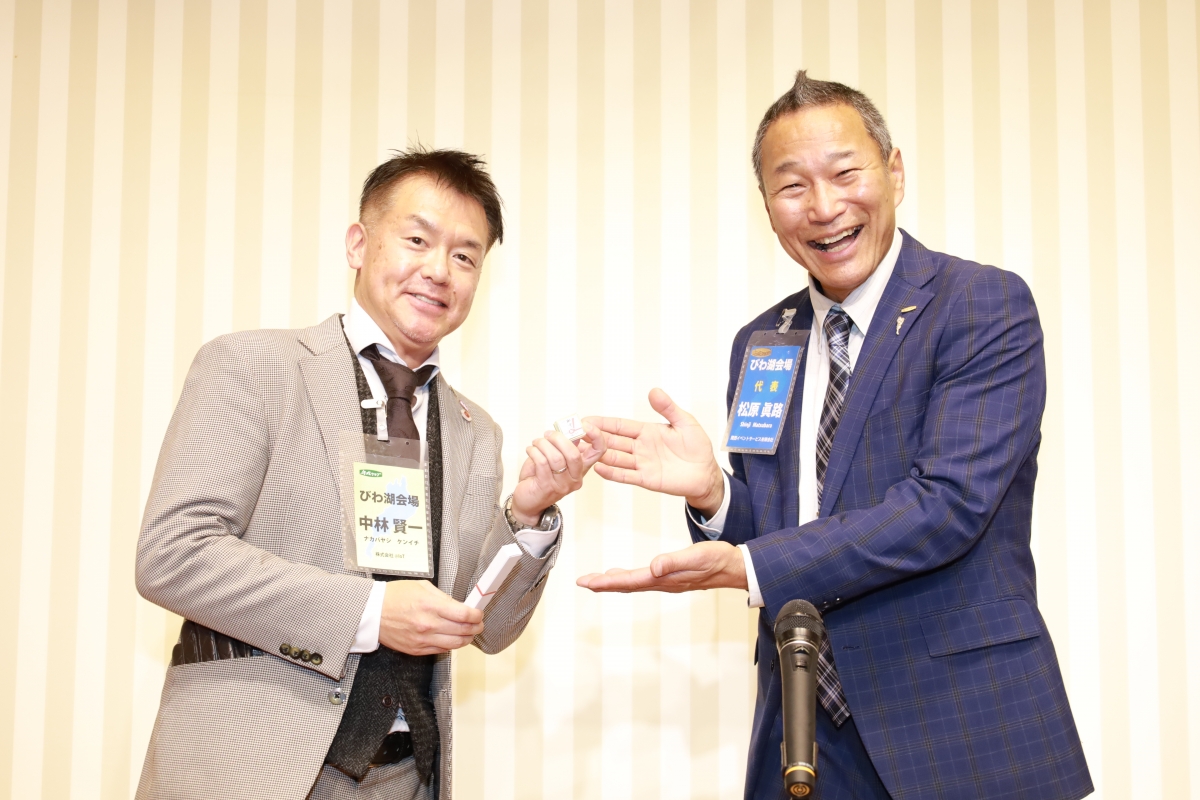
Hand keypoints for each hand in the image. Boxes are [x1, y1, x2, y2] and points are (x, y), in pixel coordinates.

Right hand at [379, 580, 484, 655]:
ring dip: (467, 639)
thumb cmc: (393, 597)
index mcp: (430, 606)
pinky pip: (441, 650)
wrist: (371, 613)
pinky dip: (451, 645)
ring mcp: (423, 640)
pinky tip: (453, 638)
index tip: (479, 613)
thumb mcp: (421, 587)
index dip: (476, 615)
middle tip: (478, 623)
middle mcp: (428, 625)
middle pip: (463, 631)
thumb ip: (442, 597)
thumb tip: (458, 605)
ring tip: (469, 633)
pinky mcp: (417, 650)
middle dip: (476, 627)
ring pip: (455, 644)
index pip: (464, 615)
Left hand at [510, 422, 606, 525]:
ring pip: (556, 458)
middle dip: (559, 439)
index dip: (596, 435)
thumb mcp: (556, 459)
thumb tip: (569, 428)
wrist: (528, 501)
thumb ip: (564, 446)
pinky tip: (531, 450)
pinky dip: (534, 452)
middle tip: (549, 434)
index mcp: (581, 468)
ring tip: (536, 443)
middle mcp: (575, 478)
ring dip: (543, 445)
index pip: (599, 451)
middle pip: (574, 454)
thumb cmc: (540, 478)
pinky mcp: (546, 487)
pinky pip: (542, 463)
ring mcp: (562, 485)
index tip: (583, 424)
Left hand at [575, 540, 746, 592]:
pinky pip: (642, 580)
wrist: (735, 568)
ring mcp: (666, 582)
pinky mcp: (671, 578)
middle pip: (626, 585)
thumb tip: (653, 567)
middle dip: (603, 583)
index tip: (587, 582)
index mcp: (664, 578)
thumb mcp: (697, 557)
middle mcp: (662, 583)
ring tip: (596, 580)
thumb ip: (674, 562)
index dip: (606, 582)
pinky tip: (623, 575)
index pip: (629, 581)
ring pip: (632, 583)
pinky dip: (627, 578)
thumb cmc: (718, 560)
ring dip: (613, 582)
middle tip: (582, 582)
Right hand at [585, 388, 724, 516]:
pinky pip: (626, 475)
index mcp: (647, 431)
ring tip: (582, 450)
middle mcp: (640, 447)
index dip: (604, 423)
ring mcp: (642, 463)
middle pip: (613, 441)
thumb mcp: (685, 422)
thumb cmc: (698, 448)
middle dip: (595, 437)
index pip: (620, 426)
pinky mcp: (646, 479)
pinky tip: (598, 468)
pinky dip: (612, 472)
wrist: (707, 474)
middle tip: (577, 433)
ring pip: (615, 457)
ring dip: (599, 454)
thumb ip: (668, 408)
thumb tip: (654, 391)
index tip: (586, 419)